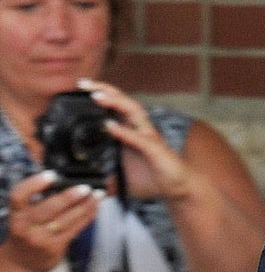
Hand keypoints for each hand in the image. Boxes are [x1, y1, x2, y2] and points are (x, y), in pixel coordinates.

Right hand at [4, 171, 101, 271]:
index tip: (52, 175)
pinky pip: (76, 228)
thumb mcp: (22, 217)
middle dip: (69, 197)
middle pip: (48, 208)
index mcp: (16, 215)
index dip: (34, 184)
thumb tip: (65, 180)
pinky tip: (95, 206)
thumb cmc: (26, 233)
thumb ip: (37, 201)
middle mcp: (25, 227)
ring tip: (98, 194)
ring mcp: (41, 239)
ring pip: (67, 219)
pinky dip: (88, 216)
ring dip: (86, 205)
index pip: (18, 196)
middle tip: (85, 187)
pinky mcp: (56, 247)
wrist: (22, 264)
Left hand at [78, 78, 191, 202]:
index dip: (100, 95)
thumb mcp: (120, 178)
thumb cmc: (152, 178)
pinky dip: (123, 131)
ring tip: (96, 96)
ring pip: (133, 112)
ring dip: (114, 102)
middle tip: (83, 84)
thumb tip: (85, 182)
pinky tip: (110, 126)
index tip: (80, 89)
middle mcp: (141, 129)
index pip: (116, 107)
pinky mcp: (155, 150)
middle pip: (123, 101)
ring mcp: (149, 137)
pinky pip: (138, 137)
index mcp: (132, 131)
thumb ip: (103, 176)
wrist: (179, 187)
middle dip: (104, 90)